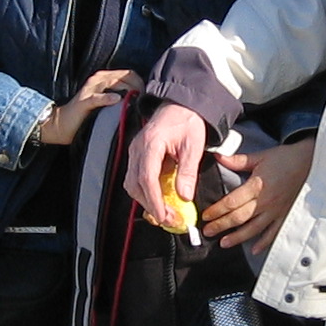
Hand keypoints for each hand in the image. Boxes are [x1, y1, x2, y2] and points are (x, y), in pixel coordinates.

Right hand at [37, 68, 135, 149]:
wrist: (63, 124)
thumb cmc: (88, 115)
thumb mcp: (108, 103)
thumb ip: (123, 99)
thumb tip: (142, 102)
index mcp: (106, 78)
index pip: (131, 73)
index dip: (142, 84)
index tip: (146, 98)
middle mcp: (99, 79)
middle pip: (126, 77)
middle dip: (138, 89)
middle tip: (143, 103)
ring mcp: (91, 88)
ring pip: (115, 83)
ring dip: (128, 92)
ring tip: (135, 103)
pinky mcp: (84, 100)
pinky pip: (98, 97)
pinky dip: (108, 98)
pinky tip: (117, 101)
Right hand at [127, 100, 208, 223]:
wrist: (181, 104)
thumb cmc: (188, 121)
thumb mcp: (194, 145)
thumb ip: (188, 171)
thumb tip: (184, 197)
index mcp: (151, 143)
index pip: (147, 178)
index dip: (154, 200)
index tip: (164, 216)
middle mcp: (137, 149)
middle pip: (135, 184)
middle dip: (151, 205)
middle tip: (169, 220)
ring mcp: (134, 152)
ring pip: (132, 184)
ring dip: (147, 201)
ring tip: (166, 213)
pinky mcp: (137, 156)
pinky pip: (136, 179)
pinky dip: (146, 192)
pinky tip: (160, 200)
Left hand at [200, 140, 314, 249]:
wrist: (310, 162)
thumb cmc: (285, 158)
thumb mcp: (260, 156)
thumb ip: (238, 160)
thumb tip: (218, 157)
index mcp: (256, 186)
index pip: (232, 202)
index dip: (217, 210)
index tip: (206, 216)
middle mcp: (265, 201)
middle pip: (239, 217)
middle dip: (221, 225)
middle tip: (207, 232)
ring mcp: (276, 211)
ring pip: (253, 228)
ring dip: (237, 237)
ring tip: (223, 243)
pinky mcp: (285, 215)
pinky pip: (273, 232)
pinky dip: (264, 242)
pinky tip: (254, 250)